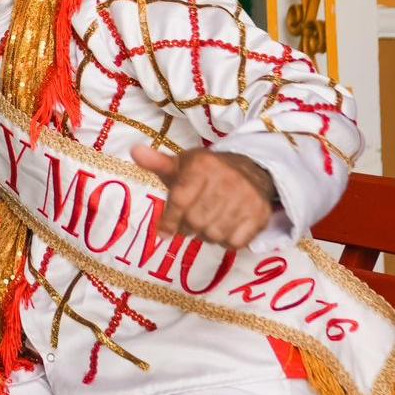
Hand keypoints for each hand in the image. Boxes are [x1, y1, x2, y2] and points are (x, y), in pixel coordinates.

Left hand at [131, 146, 277, 249]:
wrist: (253, 169)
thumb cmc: (207, 172)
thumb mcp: (181, 164)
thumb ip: (157, 163)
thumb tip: (134, 151)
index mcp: (202, 165)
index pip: (179, 201)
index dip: (169, 220)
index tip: (164, 232)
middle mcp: (227, 179)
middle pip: (195, 221)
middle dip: (188, 227)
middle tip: (191, 223)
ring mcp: (246, 197)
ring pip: (214, 234)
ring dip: (207, 235)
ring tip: (208, 221)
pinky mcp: (260, 214)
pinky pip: (234, 242)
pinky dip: (226, 241)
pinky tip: (226, 226)